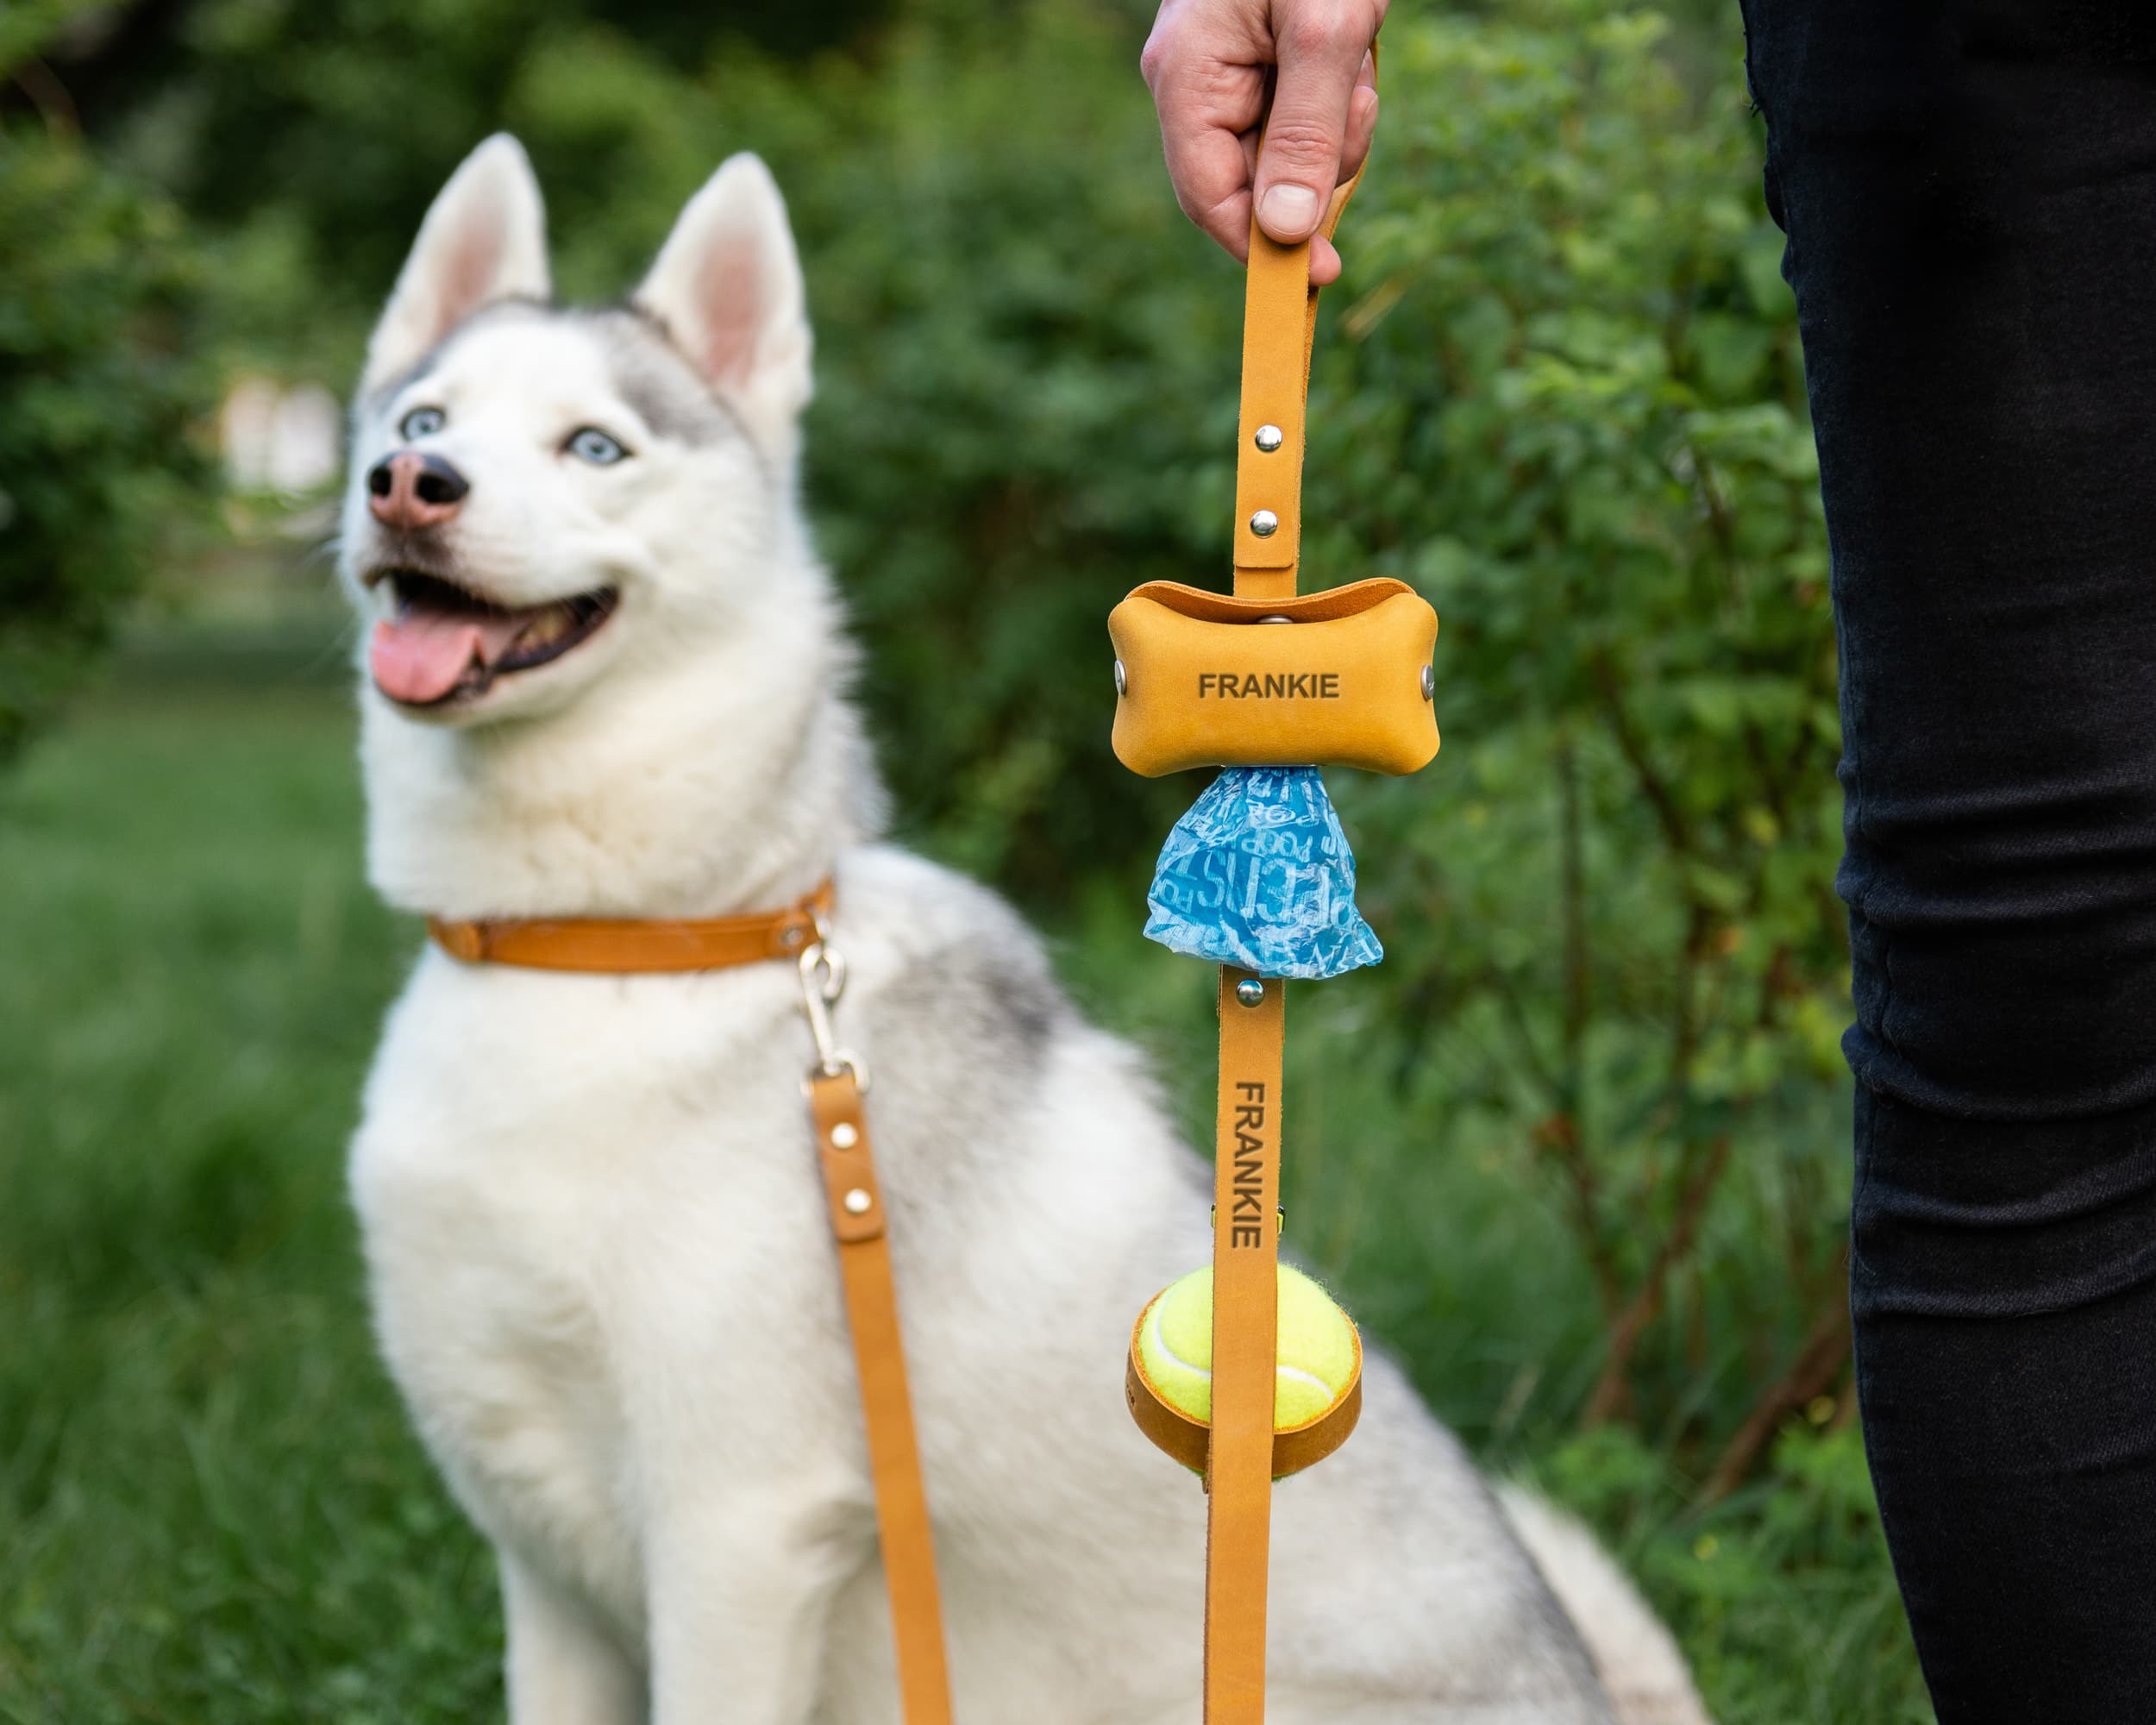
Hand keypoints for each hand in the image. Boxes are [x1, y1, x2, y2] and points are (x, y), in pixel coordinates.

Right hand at [1140, 0, 1384, 285]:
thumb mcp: (1323, 34)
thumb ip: (1306, 134)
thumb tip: (1286, 232)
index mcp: (1186, 77)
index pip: (1210, 198)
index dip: (1263, 247)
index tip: (1322, 273)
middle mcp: (1191, 83)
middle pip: (1253, 178)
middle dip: (1318, 163)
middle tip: (1359, 103)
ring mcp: (1221, 72)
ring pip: (1283, 151)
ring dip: (1334, 125)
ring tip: (1354, 62)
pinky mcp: (1256, 62)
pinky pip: (1297, 116)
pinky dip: (1333, 99)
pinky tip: (1349, 52)